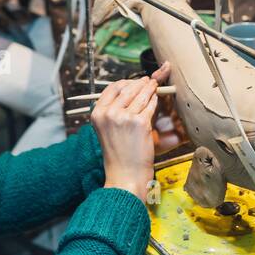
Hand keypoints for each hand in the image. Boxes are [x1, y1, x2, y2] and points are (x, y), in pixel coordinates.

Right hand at [92, 61, 171, 200]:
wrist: (125, 174)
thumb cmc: (118, 154)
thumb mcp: (106, 129)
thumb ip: (112, 111)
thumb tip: (127, 92)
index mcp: (97, 113)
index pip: (112, 89)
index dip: (124, 83)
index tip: (132, 82)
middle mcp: (109, 113)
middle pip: (127, 89)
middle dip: (139, 83)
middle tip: (148, 80)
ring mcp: (124, 117)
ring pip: (140, 95)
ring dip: (149, 88)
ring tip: (154, 85)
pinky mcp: (140, 123)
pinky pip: (150, 105)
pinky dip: (154, 100)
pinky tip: (157, 98)